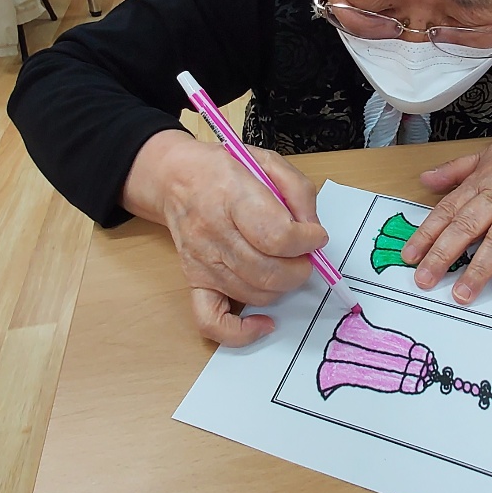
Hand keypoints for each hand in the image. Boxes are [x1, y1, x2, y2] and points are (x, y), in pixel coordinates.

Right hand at [122, 131, 327, 346]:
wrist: (176, 178)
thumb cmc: (224, 170)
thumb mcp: (267, 160)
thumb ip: (298, 191)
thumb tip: (312, 228)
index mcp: (232, 196)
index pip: (277, 236)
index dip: (307, 241)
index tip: (315, 235)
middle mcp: (213, 233)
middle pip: (269, 271)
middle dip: (301, 268)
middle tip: (306, 256)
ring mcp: (202, 262)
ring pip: (254, 294)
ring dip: (282, 287)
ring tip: (286, 267)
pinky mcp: (195, 282)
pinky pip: (212, 322)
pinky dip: (241, 332)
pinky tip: (264, 322)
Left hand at [400, 128, 491, 308]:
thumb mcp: (490, 153)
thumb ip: (455, 169)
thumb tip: (425, 179)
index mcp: (482, 182)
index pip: (448, 210)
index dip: (427, 233)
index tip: (410, 255)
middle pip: (467, 226)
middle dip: (444, 254)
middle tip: (425, 280)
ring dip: (479, 269)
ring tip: (462, 295)